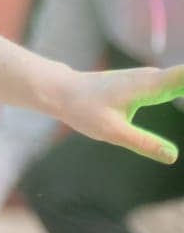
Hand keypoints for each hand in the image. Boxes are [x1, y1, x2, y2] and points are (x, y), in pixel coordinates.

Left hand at [53, 66, 183, 163]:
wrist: (61, 91)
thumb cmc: (83, 109)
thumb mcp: (113, 131)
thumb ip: (144, 143)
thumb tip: (172, 156)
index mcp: (148, 85)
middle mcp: (151, 76)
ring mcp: (148, 78)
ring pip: (181, 80)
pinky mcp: (145, 83)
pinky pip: (173, 84)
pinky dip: (181, 89)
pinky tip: (182, 95)